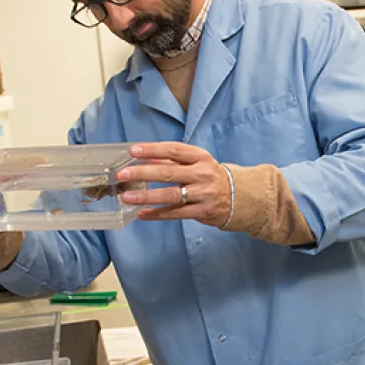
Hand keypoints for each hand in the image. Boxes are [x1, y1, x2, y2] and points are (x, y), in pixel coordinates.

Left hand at [117, 142, 231, 227]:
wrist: (240, 197)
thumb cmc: (211, 177)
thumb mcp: (197, 164)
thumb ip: (172, 160)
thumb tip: (144, 158)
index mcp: (201, 157)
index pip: (174, 150)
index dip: (152, 149)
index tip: (133, 150)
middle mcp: (203, 174)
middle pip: (169, 172)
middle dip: (143, 173)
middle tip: (123, 175)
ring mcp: (203, 194)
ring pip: (171, 195)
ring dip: (147, 197)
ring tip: (127, 197)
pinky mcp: (203, 212)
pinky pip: (176, 213)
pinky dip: (157, 214)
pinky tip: (142, 214)